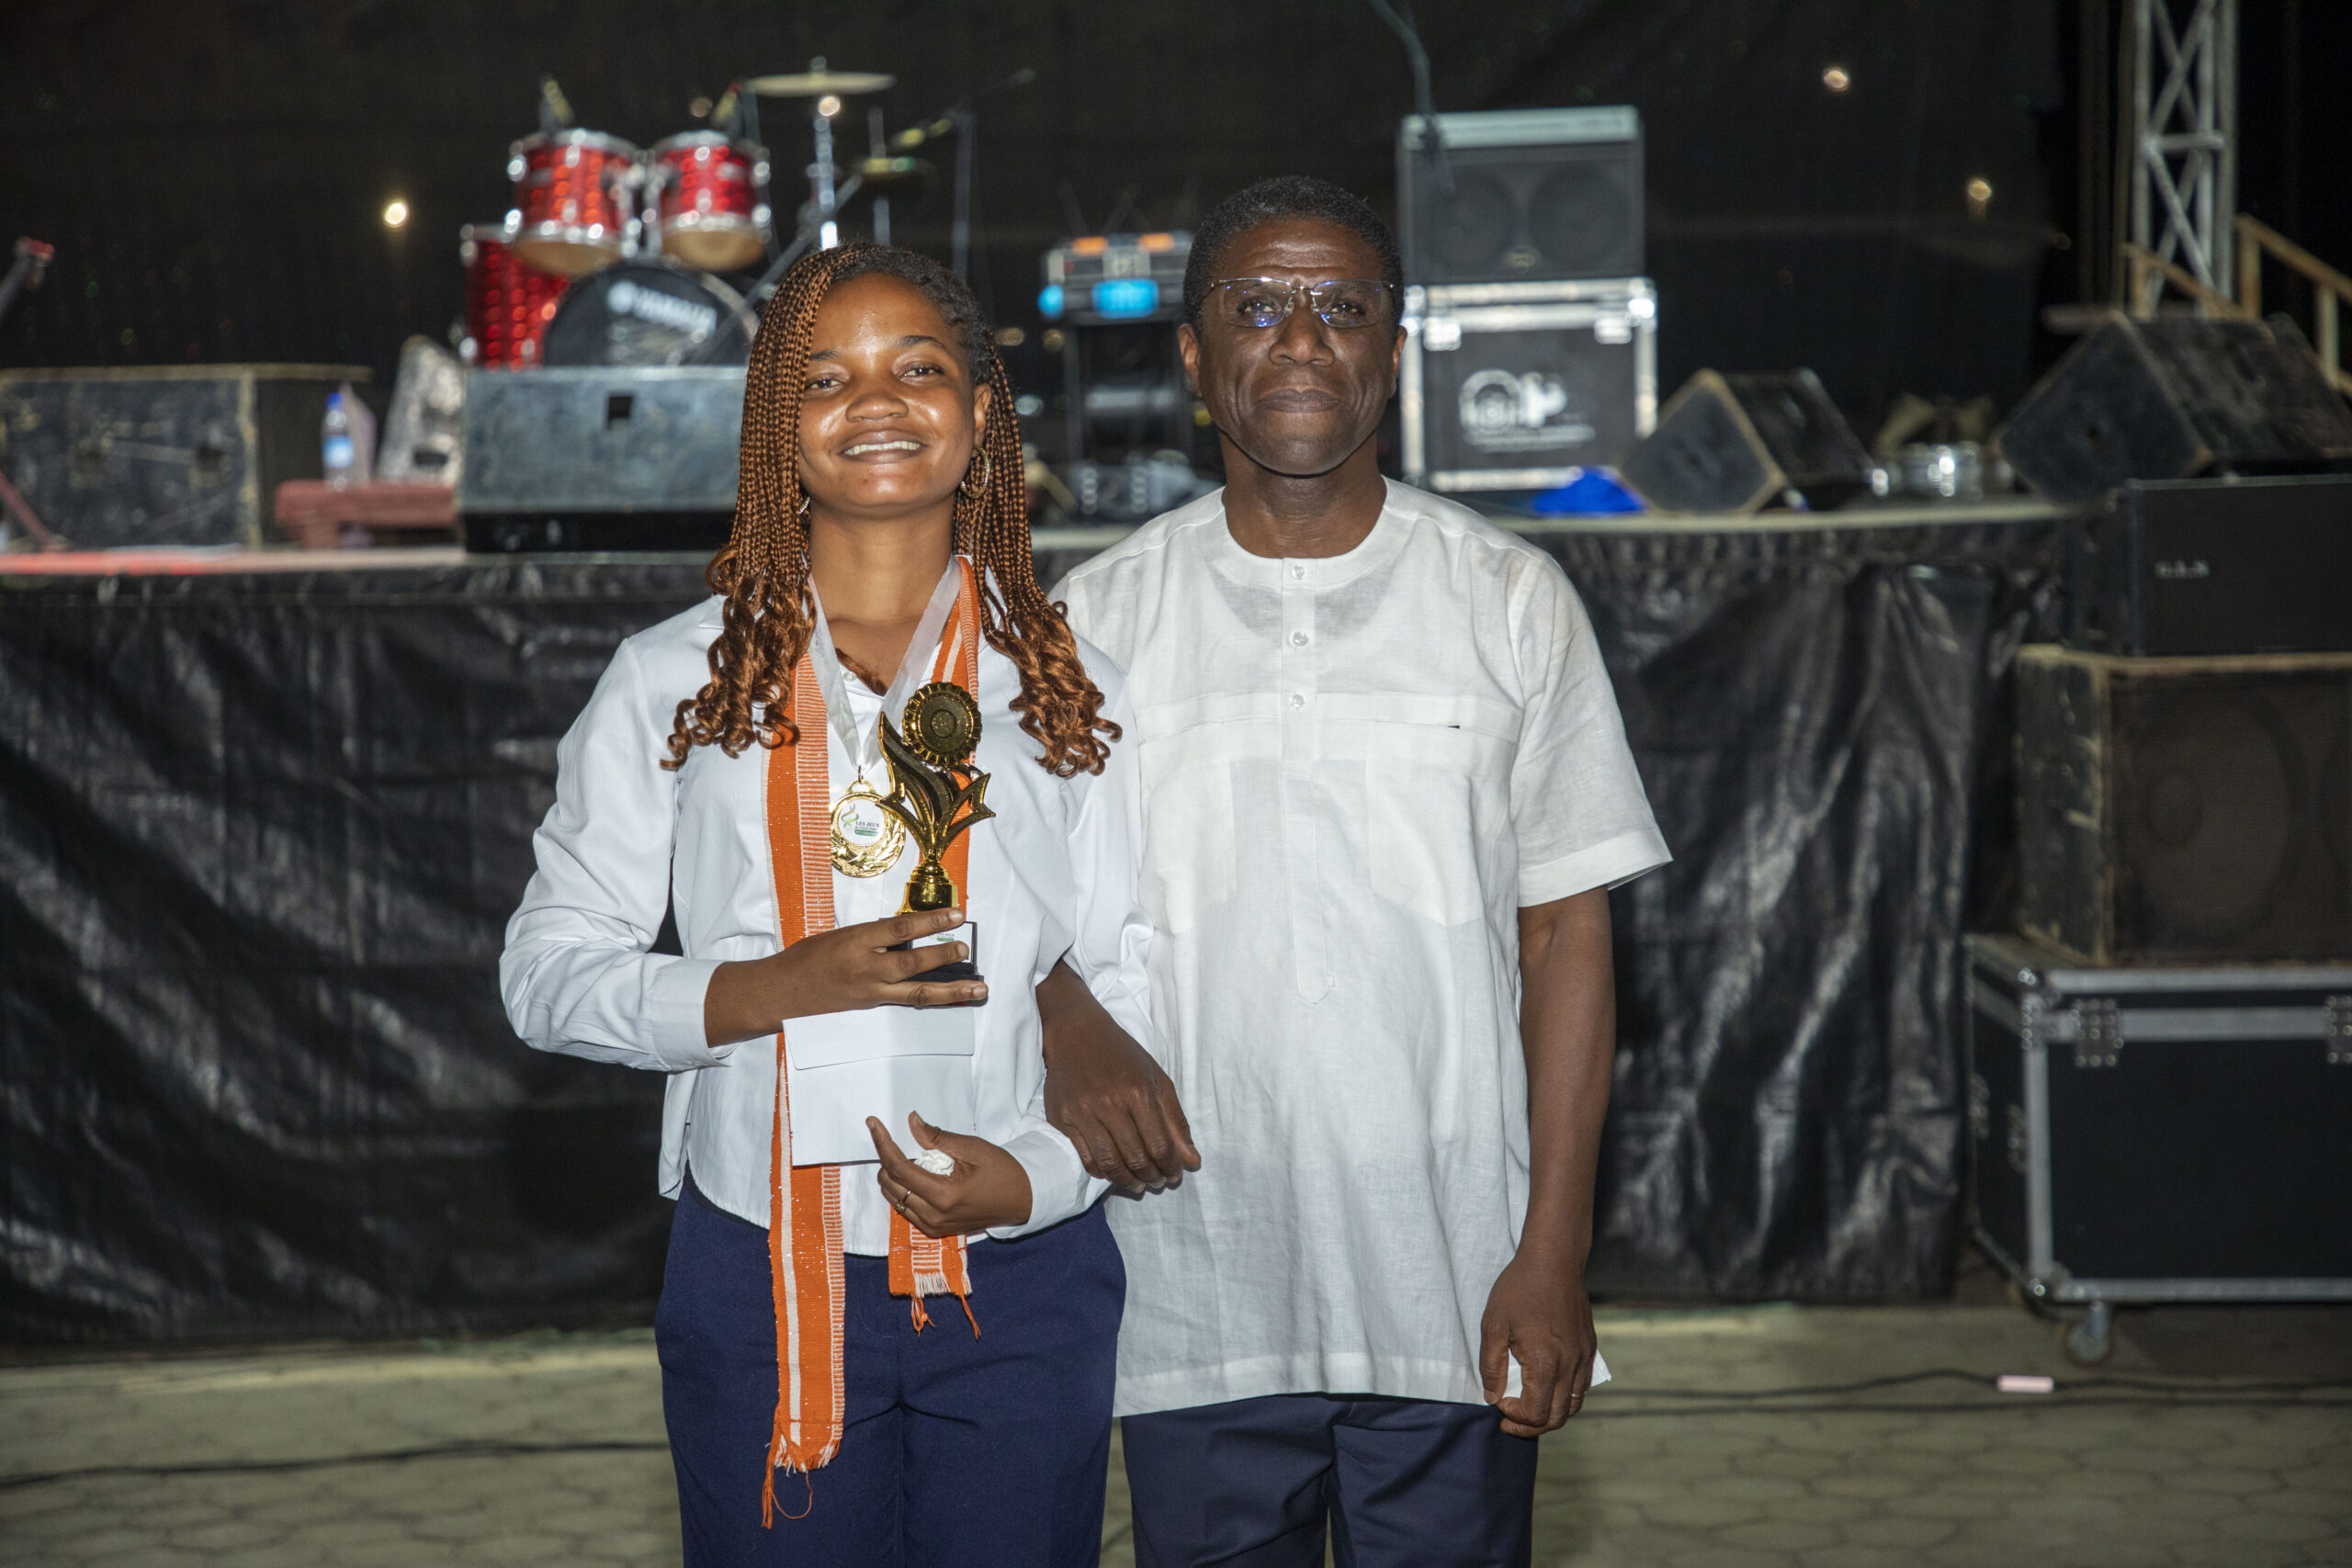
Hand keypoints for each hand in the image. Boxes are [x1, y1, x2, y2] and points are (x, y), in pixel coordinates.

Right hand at [704, 908, 985, 1045]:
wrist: (779, 993)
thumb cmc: (805, 959)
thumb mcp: (837, 936)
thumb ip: (870, 935)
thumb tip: (905, 930)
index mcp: (856, 940)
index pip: (901, 927)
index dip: (932, 920)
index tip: (957, 915)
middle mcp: (865, 967)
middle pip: (913, 962)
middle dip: (944, 955)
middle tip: (967, 949)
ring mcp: (870, 992)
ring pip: (918, 992)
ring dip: (951, 991)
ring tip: (977, 989)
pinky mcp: (871, 1007)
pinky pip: (906, 1003)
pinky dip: (931, 1000)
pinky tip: (950, 1000)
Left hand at [868, 1113, 1032, 1236]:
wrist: (1022, 1200)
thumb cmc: (1002, 1171)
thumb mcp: (973, 1148)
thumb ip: (939, 1138)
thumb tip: (912, 1121)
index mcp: (944, 1195)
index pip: (899, 1168)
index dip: (883, 1143)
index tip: (873, 1124)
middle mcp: (934, 1216)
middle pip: (890, 1185)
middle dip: (887, 1159)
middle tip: (895, 1139)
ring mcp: (933, 1226)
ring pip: (893, 1199)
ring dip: (893, 1176)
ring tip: (907, 1157)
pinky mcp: (935, 1230)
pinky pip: (905, 1209)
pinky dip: (903, 1190)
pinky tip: (916, 1175)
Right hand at [1037, 962, 1198, 1191]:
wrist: (1076, 1034)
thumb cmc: (1122, 1055)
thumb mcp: (1157, 1079)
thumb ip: (1176, 1121)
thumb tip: (1193, 1160)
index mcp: (1138, 1092)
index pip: (1159, 1145)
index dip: (1171, 1167)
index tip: (1175, 1174)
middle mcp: (1109, 1104)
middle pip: (1136, 1158)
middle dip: (1152, 1177)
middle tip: (1157, 1181)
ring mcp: (1082, 1113)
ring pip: (1110, 1163)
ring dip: (1128, 1181)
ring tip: (1137, 1184)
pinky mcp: (1062, 1119)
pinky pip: (1085, 1158)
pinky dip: (1102, 1172)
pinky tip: (1113, 1172)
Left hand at [1478, 1246, 1595, 1437]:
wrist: (1554, 1260)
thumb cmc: (1519, 1289)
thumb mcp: (1493, 1325)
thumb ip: (1491, 1366)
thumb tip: (1493, 1397)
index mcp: (1545, 1363)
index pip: (1536, 1413)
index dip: (1515, 1417)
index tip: (1499, 1403)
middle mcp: (1570, 1366)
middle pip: (1558, 1417)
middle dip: (1532, 1425)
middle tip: (1510, 1419)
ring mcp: (1583, 1357)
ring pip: (1574, 1405)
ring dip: (1551, 1414)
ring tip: (1529, 1408)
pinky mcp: (1589, 1347)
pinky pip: (1582, 1386)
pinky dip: (1566, 1397)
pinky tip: (1547, 1386)